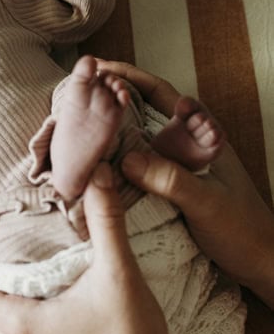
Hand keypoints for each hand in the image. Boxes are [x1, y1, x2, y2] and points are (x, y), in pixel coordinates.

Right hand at [97, 60, 273, 306]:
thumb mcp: (206, 202)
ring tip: (77, 127)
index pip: (161, 93)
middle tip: (77, 96)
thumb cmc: (243, 230)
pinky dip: (117, 161)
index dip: (130, 77)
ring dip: (111, 131)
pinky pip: (139, 167)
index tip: (98, 69)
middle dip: (113, 100)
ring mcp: (178, 166)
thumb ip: (170, 179)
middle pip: (144, 111)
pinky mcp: (172, 188)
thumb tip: (127, 160)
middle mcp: (187, 145)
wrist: (262, 263)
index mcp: (202, 135)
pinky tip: (97, 166)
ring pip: (139, 139)